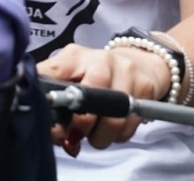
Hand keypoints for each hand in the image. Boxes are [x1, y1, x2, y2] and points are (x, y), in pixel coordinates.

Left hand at [38, 44, 163, 152]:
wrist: (139, 63)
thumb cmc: (96, 74)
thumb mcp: (71, 75)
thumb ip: (56, 96)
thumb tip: (48, 129)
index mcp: (74, 57)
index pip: (53, 73)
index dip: (49, 102)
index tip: (48, 122)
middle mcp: (100, 59)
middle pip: (88, 97)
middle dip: (81, 124)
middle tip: (75, 135)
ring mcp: (126, 72)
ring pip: (112, 117)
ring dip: (101, 136)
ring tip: (95, 135)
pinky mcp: (145, 87)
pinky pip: (129, 124)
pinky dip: (118, 135)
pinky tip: (113, 129)